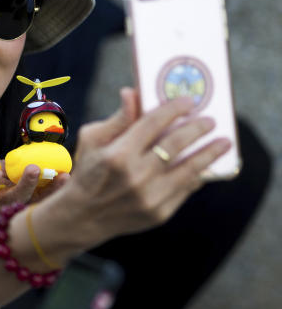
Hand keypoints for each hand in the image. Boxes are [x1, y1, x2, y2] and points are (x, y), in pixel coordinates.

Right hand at [64, 87, 230, 237]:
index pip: (152, 123)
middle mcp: (135, 175)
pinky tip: (205, 166)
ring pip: (189, 169)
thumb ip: (118, 118)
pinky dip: (197, 175)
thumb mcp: (92, 140)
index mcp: (117, 154)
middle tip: (209, 120)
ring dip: (209, 153)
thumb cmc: (88, 170)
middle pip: (175, 144)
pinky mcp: (160, 213)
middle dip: (196, 128)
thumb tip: (132, 92)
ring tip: (224, 142)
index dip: (173, 109)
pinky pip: (186, 189)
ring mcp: (150, 196)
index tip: (188, 101)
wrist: (83, 216)